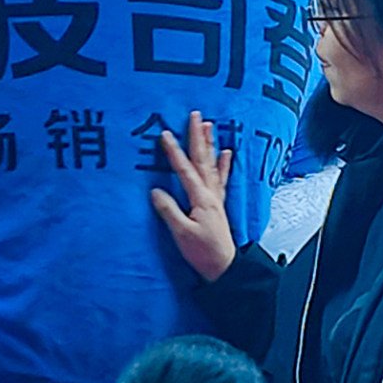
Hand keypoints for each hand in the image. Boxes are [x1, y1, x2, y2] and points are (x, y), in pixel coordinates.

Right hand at [149, 111, 237, 281]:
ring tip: (209, 126)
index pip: (184, 170)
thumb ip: (169, 211)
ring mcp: (215, 199)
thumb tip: (156, 191)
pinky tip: (226, 153)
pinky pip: (221, 179)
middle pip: (202, 160)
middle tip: (196, 115)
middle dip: (197, 137)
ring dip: (209, 144)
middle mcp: (210, 194)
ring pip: (212, 165)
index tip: (165, 134)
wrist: (224, 267)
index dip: (174, 152)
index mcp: (200, 199)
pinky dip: (224, 165)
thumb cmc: (202, 252)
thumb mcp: (181, 233)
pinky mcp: (217, 205)